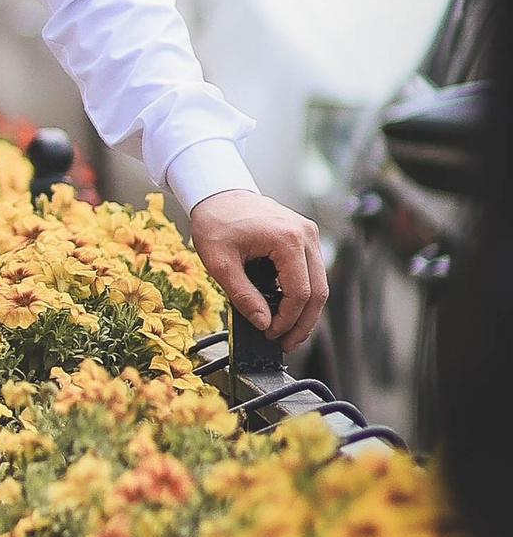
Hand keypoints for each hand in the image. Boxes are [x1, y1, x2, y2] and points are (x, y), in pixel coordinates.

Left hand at [185, 186, 327, 349]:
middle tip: (287, 343)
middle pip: (318, 291)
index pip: (299, 293)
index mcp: (287, 239)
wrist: (218, 194)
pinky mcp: (304, 236)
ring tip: (289, 332)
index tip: (270, 333)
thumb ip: (242, 296)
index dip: (287, 320)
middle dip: (303, 323)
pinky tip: (289, 310)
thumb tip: (263, 323)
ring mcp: (308, 233)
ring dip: (306, 311)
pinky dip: (303, 293)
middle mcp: (305, 234)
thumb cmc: (216, 222)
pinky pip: (312, 272)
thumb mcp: (220, 263)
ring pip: (320, 283)